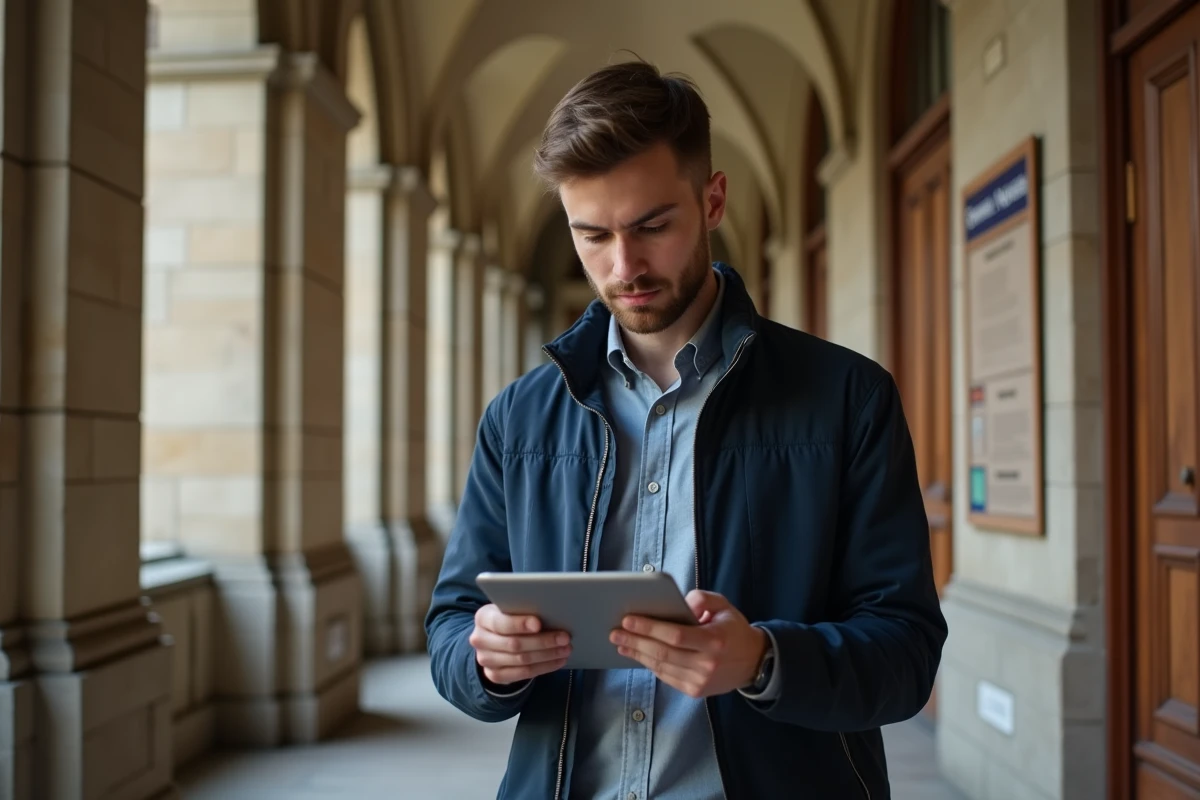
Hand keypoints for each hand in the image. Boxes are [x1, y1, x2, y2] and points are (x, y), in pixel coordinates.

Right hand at [469, 604, 571, 686]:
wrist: (493, 639)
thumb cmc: (509, 617)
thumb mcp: (510, 609)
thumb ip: (523, 609)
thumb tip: (551, 611)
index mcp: (483, 618)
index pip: (501, 623)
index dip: (520, 624)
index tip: (538, 624)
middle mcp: (480, 639)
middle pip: (514, 644)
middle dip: (543, 641)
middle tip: (565, 637)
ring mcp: (485, 660)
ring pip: (522, 660)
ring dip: (548, 655)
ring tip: (566, 649)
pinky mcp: (494, 675)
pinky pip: (523, 673)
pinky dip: (544, 667)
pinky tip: (558, 661)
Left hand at [610, 590, 768, 697]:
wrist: (754, 662)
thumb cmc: (733, 630)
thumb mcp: (724, 606)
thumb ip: (702, 599)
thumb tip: (680, 602)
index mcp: (714, 640)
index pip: (675, 635)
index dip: (649, 628)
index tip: (628, 619)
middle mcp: (706, 664)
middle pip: (663, 653)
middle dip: (635, 641)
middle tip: (615, 632)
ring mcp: (700, 681)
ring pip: (661, 667)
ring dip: (637, 655)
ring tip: (621, 643)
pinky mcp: (695, 691)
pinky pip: (666, 677)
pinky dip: (650, 665)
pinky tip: (638, 655)